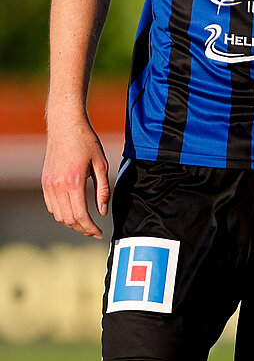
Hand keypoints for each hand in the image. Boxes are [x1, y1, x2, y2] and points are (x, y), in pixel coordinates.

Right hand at [42, 114, 111, 238]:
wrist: (65, 126)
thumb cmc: (87, 142)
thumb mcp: (101, 165)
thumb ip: (103, 190)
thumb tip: (102, 212)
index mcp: (74, 182)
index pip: (80, 215)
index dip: (90, 228)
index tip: (99, 233)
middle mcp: (57, 186)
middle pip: (68, 219)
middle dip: (82, 229)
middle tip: (95, 232)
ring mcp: (48, 184)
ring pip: (58, 214)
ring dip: (71, 223)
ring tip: (86, 224)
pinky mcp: (44, 181)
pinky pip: (51, 205)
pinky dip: (62, 213)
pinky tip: (74, 212)